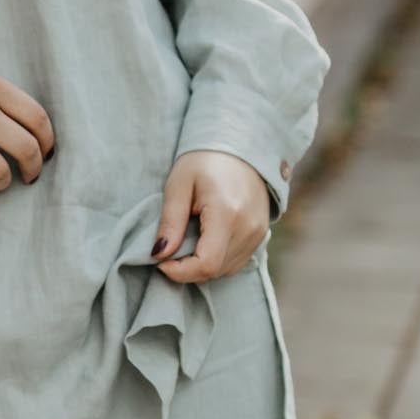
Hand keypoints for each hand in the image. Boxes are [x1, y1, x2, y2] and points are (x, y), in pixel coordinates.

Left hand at [149, 150, 275, 280]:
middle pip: (215, 271)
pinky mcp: (261, 234)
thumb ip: (170, 222)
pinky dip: (217, 260)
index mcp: (227, 214)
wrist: (242, 146)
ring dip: (201, 267)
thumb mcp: (179, 184)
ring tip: (186, 244)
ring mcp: (258, 233)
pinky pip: (236, 262)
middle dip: (187, 270)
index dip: (180, 272)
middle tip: (169, 253)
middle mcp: (248, 228)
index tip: (160, 262)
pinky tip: (204, 242)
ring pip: (226, 270)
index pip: (206, 265)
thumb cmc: (205, 160)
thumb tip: (158, 255)